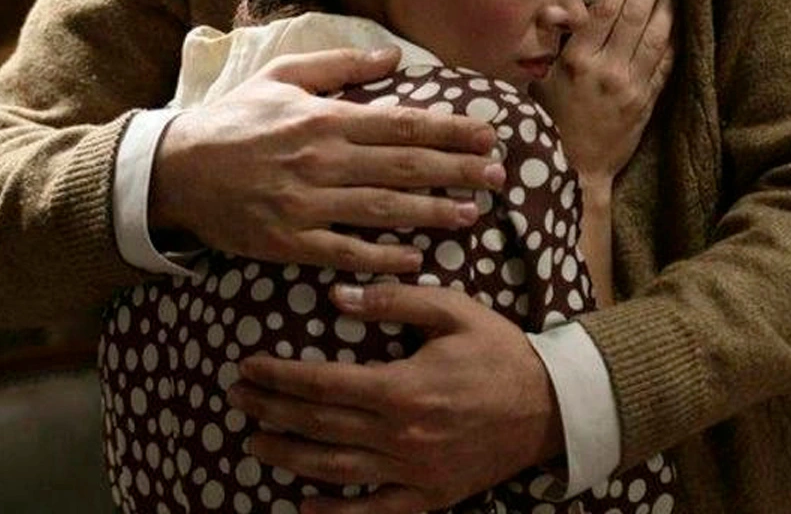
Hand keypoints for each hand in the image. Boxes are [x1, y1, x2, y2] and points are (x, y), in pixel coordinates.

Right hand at [149, 47, 501, 274]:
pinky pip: (345, 252)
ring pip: (383, 210)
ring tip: (472, 214)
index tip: (487, 135)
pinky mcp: (289, 241)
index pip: (402, 125)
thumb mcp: (283, 77)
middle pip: (404, 168)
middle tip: (498, 176)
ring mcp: (306, 204)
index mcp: (325, 118)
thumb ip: (340, 66)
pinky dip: (382, 258)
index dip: (449, 131)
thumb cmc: (234, 119)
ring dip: (432, 213)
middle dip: (456, 171)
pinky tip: (415, 258)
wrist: (173, 170)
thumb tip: (393, 59)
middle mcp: (322, 160)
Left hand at [230, 282, 562, 512]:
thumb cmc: (500, 352)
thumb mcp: (454, 311)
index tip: (249, 366)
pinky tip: (304, 505)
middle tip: (237, 399)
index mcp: (403, 388)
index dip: (280, 377)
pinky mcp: (429, 496)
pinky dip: (336, 512)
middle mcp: (401, 435)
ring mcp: (413, 471)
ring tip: (254, 443)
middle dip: (271, 412)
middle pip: (319, 427)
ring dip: (288, 457)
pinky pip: (373, 511)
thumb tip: (337, 297)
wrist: (553, 406)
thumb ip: (396, 301)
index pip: (323, 384)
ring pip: (334, 470)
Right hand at [533, 0, 674, 186]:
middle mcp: (606, 70)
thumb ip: (554, 43)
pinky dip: (674, 41)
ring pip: (656, 37)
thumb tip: (559, 11)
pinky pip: (665, 64)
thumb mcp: (540, 80)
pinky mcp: (647, 102)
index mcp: (576, 61)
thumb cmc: (551, 121)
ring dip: (668, 7)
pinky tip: (680, 22)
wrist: (575, 168)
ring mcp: (630, 87)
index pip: (604, 11)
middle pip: (635, 17)